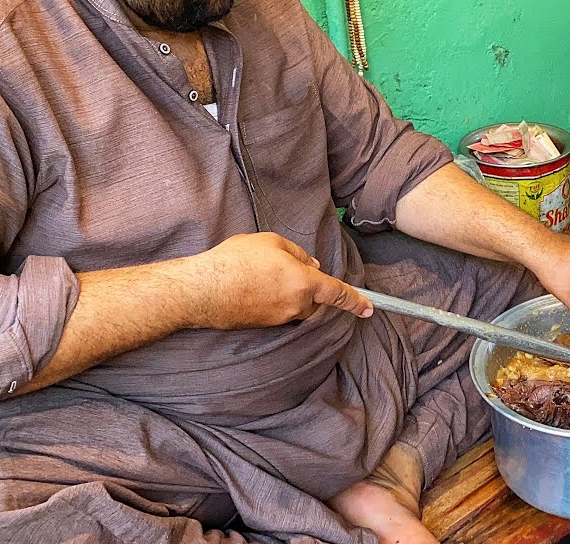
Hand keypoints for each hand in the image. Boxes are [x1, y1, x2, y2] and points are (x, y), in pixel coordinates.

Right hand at [184, 233, 373, 329]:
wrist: (201, 290)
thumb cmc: (236, 260)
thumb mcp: (272, 242)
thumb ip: (298, 254)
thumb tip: (311, 265)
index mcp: (304, 284)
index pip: (337, 293)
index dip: (355, 301)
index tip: (369, 310)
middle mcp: (295, 306)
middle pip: (315, 302)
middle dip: (311, 289)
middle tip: (286, 270)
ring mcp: (278, 319)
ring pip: (296, 307)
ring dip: (289, 293)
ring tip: (261, 276)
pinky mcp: (262, 326)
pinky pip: (277, 312)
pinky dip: (271, 300)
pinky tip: (251, 286)